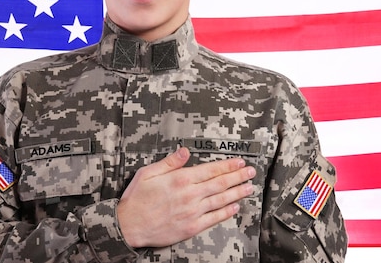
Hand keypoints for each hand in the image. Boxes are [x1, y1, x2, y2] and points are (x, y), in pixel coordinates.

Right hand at [116, 147, 255, 247]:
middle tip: (250, 172)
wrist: (129, 226)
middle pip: (220, 184)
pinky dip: (226, 212)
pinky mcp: (191, 227)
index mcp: (180, 179)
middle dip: (238, 176)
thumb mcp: (148, 173)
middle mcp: (189, 195)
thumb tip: (185, 151)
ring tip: (248, 188)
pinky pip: (214, 219)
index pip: (211, 170)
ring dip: (237, 193)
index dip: (227, 165)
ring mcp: (192, 212)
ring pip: (221, 200)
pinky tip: (235, 207)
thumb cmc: (136, 198)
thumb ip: (170, 162)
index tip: (239, 161)